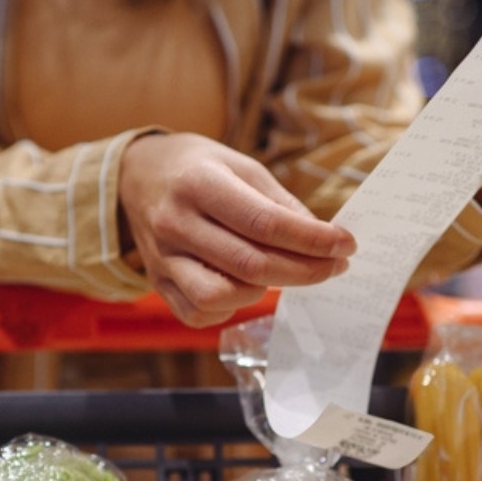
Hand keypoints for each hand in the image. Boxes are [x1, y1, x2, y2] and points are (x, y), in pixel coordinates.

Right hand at [119, 133, 355, 327]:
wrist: (136, 176)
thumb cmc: (198, 168)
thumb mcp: (241, 167)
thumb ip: (280, 205)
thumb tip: (323, 240)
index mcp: (199, 184)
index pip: (265, 223)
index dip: (313, 239)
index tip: (345, 244)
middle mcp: (175, 223)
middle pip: (250, 264)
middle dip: (305, 270)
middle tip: (334, 265)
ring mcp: (162, 258)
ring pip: (221, 296)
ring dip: (263, 291)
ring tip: (278, 272)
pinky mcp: (157, 283)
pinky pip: (199, 313)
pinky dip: (230, 307)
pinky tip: (244, 285)